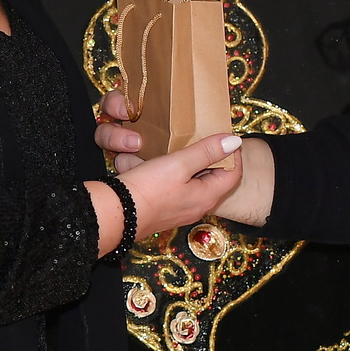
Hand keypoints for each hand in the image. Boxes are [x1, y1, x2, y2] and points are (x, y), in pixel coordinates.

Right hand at [97, 90, 276, 225]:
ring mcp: (181, 210)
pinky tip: (166, 162)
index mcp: (207, 196)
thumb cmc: (148, 190)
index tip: (224, 135)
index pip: (234, 173)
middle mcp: (198, 206)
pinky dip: (179, 173)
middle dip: (214, 157)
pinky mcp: (165, 210)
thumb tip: (234, 141)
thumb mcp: (179, 164)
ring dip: (195, 164)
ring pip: (197, 183)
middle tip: (205, 137)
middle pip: (216, 178)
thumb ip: (206, 151)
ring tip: (187, 146)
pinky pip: (180, 188)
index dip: (233, 153)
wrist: (115, 216)